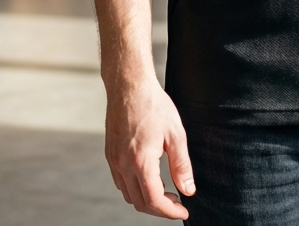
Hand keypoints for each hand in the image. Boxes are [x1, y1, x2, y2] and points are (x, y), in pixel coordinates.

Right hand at [104, 77, 195, 218]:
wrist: (129, 86)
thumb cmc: (154, 106)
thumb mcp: (175, 134)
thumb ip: (182, 165)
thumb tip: (188, 190)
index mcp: (141, 161)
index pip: (154, 200)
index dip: (170, 211)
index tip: (184, 211)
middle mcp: (123, 165)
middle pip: (140, 202)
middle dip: (160, 208)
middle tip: (178, 202)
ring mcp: (114, 160)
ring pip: (128, 195)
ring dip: (147, 199)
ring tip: (166, 191)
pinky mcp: (110, 154)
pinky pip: (120, 182)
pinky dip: (135, 188)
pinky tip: (149, 178)